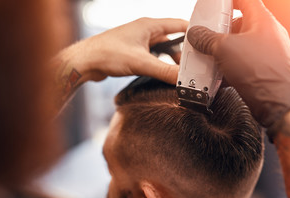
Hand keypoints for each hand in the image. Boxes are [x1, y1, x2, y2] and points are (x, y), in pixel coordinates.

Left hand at [64, 18, 187, 83]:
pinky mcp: (132, 51)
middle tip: (191, 67)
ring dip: (170, 60)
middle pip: (172, 38)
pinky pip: (152, 55)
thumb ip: (164, 71)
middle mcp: (145, 30)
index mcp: (149, 25)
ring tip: (177, 73)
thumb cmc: (108, 54)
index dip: (193, 33)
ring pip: (162, 48)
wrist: (85, 62)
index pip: (178, 24)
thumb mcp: (141, 63)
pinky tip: (162, 73)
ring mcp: (138, 41)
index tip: (204, 44)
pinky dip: (159, 63)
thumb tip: (182, 80)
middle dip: (182, 52)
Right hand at [187, 0, 289, 136]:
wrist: (276, 102)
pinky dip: (231, 65)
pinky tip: (220, 74)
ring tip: (211, 56)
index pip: (244, 0)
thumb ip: (207, 39)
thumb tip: (196, 34)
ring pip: (241, 45)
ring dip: (224, 50)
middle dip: (222, 30)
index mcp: (262, 20)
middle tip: (207, 35)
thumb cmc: (259, 71)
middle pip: (241, 23)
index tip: (216, 5)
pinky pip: (244, 61)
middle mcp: (268, 33)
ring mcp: (268, 52)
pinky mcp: (265, 69)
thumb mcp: (224, 49)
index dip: (228, 1)